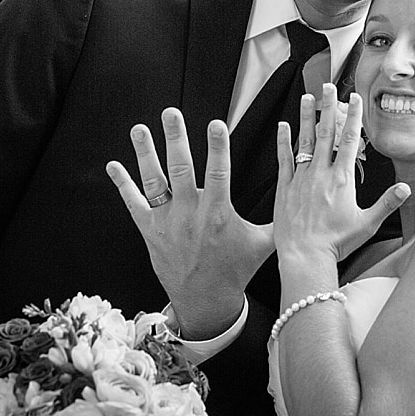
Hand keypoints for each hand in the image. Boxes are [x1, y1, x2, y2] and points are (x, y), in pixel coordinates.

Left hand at [106, 108, 273, 338]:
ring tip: (140, 129)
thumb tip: (301, 201)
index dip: (217, 147)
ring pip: (155, 181)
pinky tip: (113, 165)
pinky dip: (122, 184)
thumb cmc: (236, 270)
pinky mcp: (150, 231)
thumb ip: (279, 220)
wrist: (206, 301)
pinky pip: (133, 203)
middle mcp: (190, 215)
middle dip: (176, 138)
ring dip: (146, 153)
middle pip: (181, 169)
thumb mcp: (263, 245)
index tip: (215, 124)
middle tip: (171, 113)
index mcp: (218, 214)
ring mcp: (168, 222)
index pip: (219, 173)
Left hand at [273, 85, 409, 264]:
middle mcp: (322, 173)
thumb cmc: (336, 242)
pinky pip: (284, 158)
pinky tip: (283, 126)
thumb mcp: (367, 223)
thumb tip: (405, 188)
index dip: (353, 117)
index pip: (350, 141)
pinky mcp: (285, 187)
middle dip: (328, 107)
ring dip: (306, 117)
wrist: (305, 256)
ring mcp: (302, 178)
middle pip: (327, 133)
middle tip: (328, 87)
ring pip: (305, 141)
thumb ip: (387, 203)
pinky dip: (284, 141)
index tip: (354, 99)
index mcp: (342, 179)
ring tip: (307, 97)